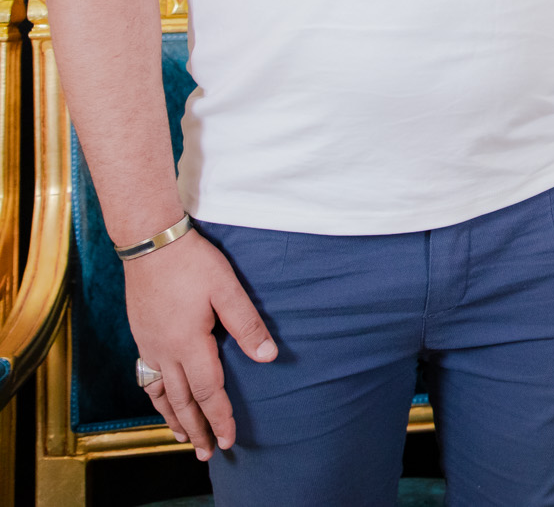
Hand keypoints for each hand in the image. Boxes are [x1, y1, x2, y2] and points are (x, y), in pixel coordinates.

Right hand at [123, 230, 275, 459]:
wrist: (149, 243)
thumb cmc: (192, 263)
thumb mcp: (228, 289)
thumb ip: (248, 325)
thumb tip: (268, 358)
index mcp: (189, 344)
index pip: (207, 391)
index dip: (220, 418)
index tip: (229, 441)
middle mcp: (164, 352)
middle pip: (181, 401)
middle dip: (196, 429)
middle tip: (207, 454)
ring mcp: (148, 345)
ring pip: (160, 394)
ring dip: (173, 418)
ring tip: (183, 439)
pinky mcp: (141, 335)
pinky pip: (147, 378)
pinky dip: (156, 398)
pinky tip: (161, 401)